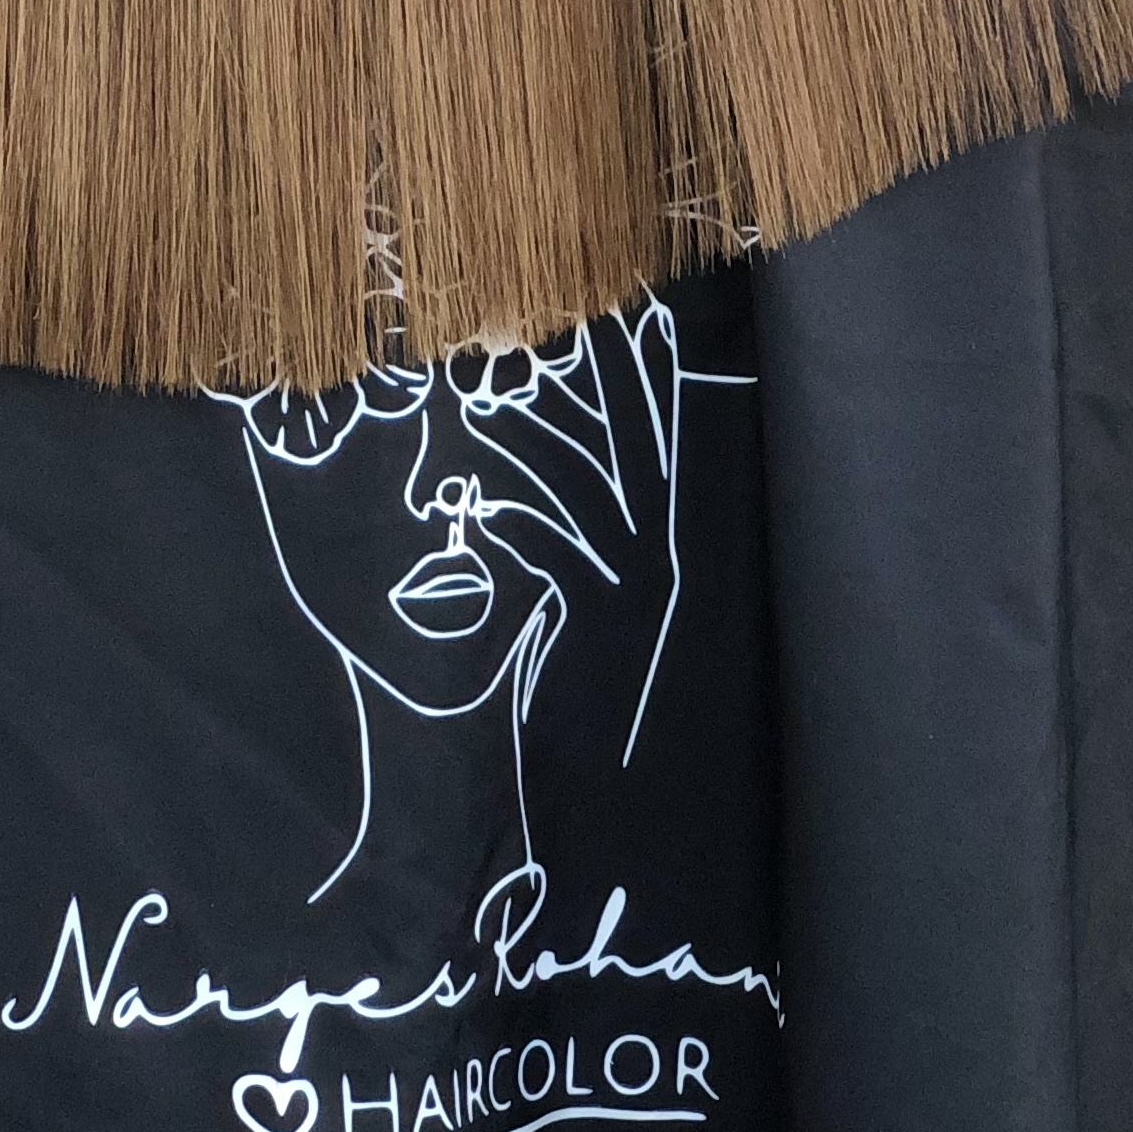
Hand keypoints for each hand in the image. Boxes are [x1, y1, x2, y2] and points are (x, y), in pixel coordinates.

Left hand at [444, 296, 686, 764]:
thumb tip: (523, 501)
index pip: (659, 451)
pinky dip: (514, 522)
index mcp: (659, 556)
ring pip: (585, 489)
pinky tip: (474, 508)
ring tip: (480, 400)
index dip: (650, 385)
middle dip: (609, 382)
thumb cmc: (588, 714)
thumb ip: (574, 559)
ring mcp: (634, 592)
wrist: (616, 812)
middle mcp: (657, 564)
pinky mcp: (597, 624)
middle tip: (571, 319)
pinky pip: (556, 550)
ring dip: (532, 440)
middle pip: (636, 449)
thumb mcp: (585, 622)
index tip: (641, 319)